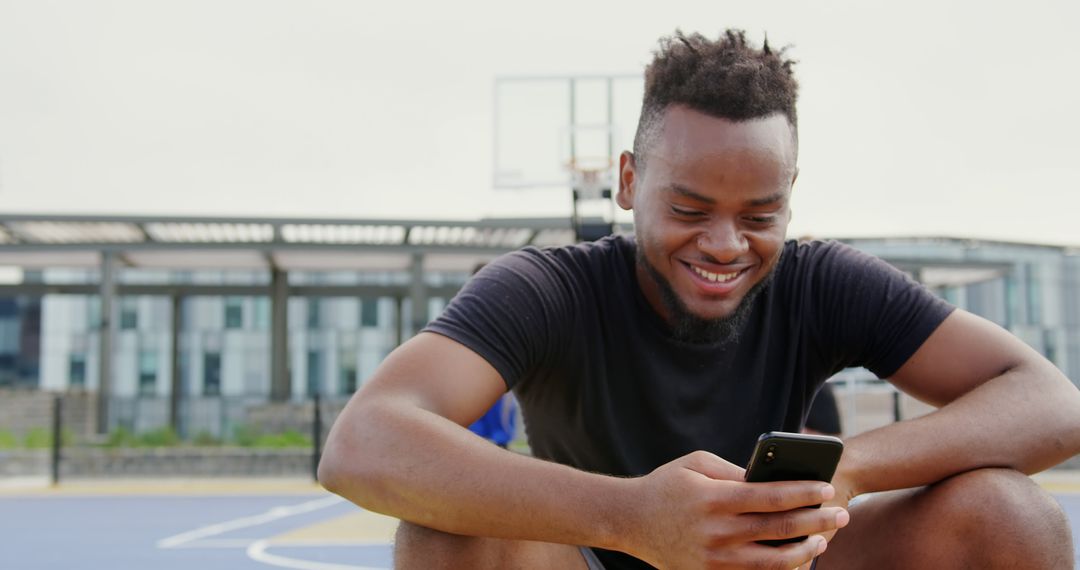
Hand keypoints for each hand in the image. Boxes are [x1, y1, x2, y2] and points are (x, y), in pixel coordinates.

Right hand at [623, 450, 848, 568]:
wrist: (628, 520)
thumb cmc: (666, 485)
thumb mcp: (696, 463)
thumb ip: (735, 472)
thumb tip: (772, 480)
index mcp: (715, 498)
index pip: (771, 496)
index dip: (804, 493)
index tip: (827, 488)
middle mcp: (718, 531)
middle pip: (780, 529)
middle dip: (816, 522)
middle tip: (841, 515)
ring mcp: (715, 558)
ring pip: (774, 561)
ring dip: (805, 551)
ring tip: (823, 540)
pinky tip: (796, 560)